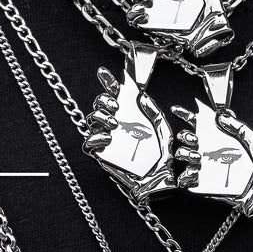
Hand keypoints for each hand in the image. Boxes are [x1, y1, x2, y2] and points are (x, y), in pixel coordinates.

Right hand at [83, 65, 174, 196]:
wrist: (159, 179)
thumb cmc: (163, 155)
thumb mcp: (163, 129)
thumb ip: (152, 111)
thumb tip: (141, 96)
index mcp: (130, 115)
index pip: (114, 93)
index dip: (108, 81)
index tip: (104, 72)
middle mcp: (116, 124)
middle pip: (99, 104)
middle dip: (104, 100)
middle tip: (116, 105)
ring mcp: (108, 138)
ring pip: (91, 120)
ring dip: (100, 116)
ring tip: (114, 123)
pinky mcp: (102, 154)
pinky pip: (89, 143)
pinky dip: (94, 137)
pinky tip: (106, 137)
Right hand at [171, 99, 252, 214]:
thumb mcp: (252, 140)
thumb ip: (237, 126)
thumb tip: (221, 115)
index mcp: (217, 139)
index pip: (197, 123)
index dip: (185, 115)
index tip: (177, 109)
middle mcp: (207, 151)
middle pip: (183, 138)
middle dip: (184, 135)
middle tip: (195, 139)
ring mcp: (202, 167)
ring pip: (180, 156)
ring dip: (184, 152)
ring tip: (197, 156)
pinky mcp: (201, 184)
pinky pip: (184, 180)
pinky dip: (185, 175)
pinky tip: (195, 171)